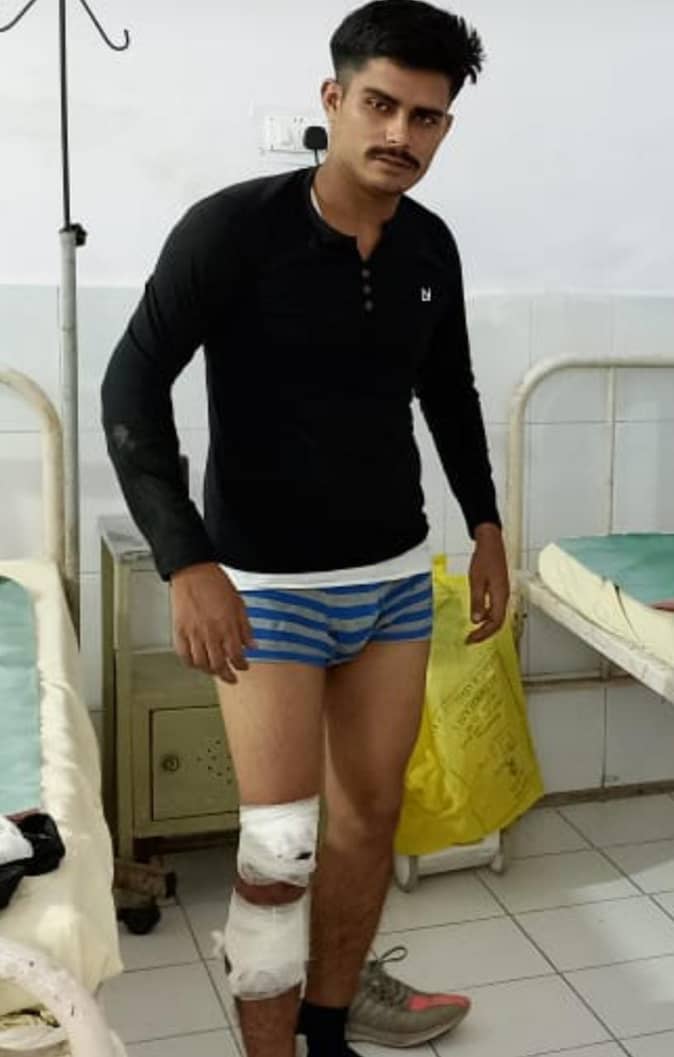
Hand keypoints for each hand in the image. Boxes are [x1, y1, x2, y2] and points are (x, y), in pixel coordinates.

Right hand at [170, 563, 254, 683]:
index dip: (241, 665)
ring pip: (201, 664)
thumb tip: (252, 645)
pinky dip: (191, 663)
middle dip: (227, 675)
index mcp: (227, 626)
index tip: (244, 667)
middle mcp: (211, 633)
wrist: (193, 571)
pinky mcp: (179, 631)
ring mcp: (194, 634)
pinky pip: (184, 655)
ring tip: (214, 672)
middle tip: (231, 678)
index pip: (236, 656)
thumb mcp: (239, 604)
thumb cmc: (215, 582)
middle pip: (219, 664)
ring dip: (209, 671)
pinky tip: (196, 664)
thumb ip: (246, 628)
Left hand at [466, 523, 509, 644]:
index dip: (483, 634)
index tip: (471, 639)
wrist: (491, 543)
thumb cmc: (484, 558)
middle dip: (485, 633)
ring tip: (473, 631)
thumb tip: (476, 620)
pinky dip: (486, 616)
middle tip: (471, 639)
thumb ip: (477, 601)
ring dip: (486, 626)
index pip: (495, 623)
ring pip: (497, 616)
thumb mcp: (476, 581)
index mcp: (501, 596)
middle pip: (498, 622)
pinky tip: (477, 615)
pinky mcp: (499, 589)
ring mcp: (503, 593)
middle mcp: (504, 596)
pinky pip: (495, 608)